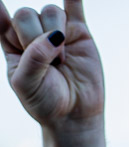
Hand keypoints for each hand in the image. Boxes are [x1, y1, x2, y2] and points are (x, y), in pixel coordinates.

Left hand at [0, 0, 102, 127]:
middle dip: (34, 36)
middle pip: (25, 14)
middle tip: (48, 62)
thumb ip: (33, 57)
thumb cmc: (44, 102)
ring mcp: (56, 31)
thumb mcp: (26, 83)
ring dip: (56, 34)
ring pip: (50, 12)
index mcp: (10, 44)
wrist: (74, 116)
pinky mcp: (79, 33)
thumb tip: (56, 36)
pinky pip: (74, 5)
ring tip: (61, 60)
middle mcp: (31, 33)